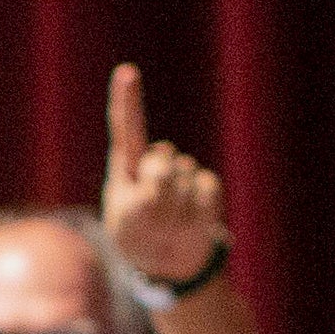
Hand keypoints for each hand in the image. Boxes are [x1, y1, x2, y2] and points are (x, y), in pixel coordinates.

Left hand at [100, 62, 229, 288]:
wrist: (168, 261)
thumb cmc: (137, 238)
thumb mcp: (127, 225)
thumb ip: (139, 201)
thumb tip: (160, 181)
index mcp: (128, 163)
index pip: (127, 127)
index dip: (127, 100)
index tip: (127, 72)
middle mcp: (157, 160)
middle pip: (162, 165)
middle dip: (158, 196)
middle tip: (151, 220)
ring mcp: (183, 172)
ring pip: (185, 181)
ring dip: (176, 214)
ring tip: (168, 227)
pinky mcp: (207, 186)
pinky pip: (208, 191)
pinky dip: (199, 213)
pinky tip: (190, 224)